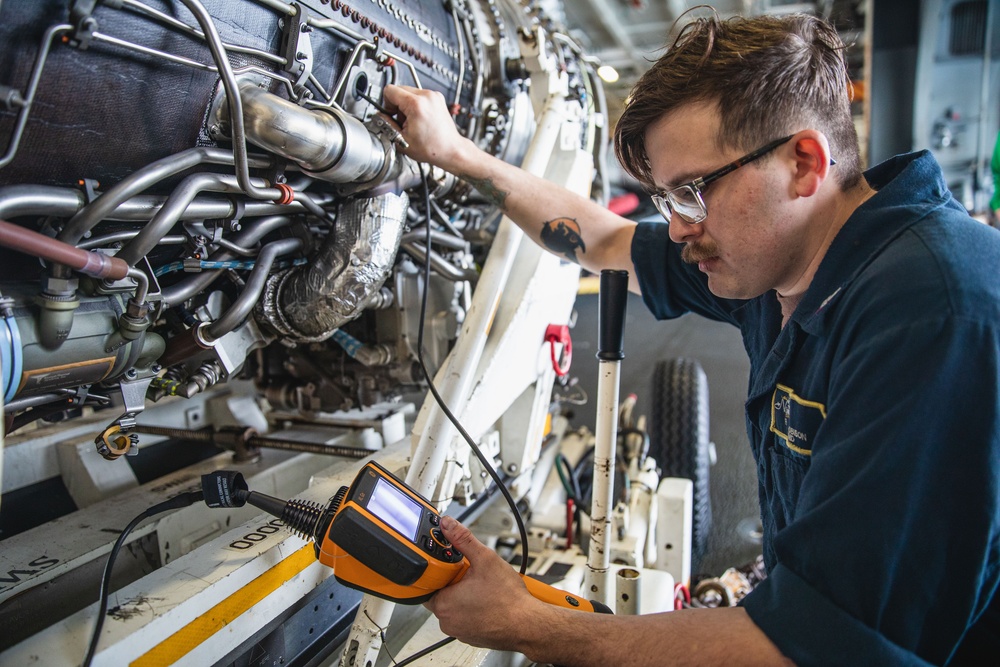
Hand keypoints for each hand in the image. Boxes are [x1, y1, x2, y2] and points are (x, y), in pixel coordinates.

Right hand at [382, 84, 469, 167]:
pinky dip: (415, 105)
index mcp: (416, 104)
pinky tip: (419, 119)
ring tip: (412, 121)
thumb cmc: (432, 148)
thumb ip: (387, 123)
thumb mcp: (401, 139)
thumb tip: (380, 115)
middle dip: (396, 105)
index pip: (390, 90)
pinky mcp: (437, 98)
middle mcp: (427, 96)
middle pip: (399, 89)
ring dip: (406, 105)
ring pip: (409, 92)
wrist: (450, 150)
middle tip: (402, 121)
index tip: (391, 114)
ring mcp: (434, 95)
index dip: (386, 104)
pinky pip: (419, 95)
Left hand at [424, 516, 541, 649]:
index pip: (429, 583)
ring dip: (466, 596)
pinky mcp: (472, 637)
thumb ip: (463, 539)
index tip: (454, 566)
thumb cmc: (508, 599)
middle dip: (456, 583)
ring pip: (456, 607)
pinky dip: (475, 610)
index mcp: (443, 603)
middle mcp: (447, 621)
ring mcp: (460, 631)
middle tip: (473, 575)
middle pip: (443, 594)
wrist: (528, 624)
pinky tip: (489, 602)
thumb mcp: (485, 559)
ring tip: (484, 589)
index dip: (441, 571)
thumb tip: (448, 525)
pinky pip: (467, 619)